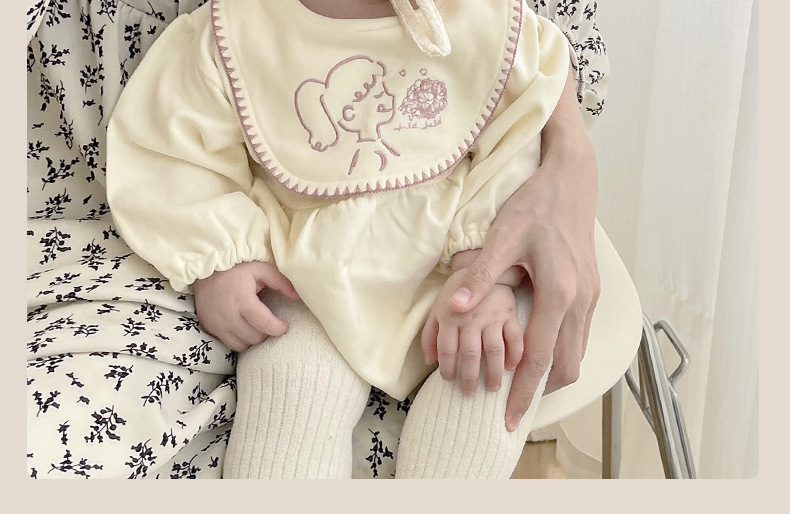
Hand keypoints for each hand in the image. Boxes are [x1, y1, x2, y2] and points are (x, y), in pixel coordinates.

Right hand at [191, 261, 299, 351]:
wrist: (204, 269)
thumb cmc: (236, 269)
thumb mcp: (260, 269)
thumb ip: (280, 282)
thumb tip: (297, 296)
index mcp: (243, 300)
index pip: (264, 324)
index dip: (278, 328)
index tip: (285, 327)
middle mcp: (229, 316)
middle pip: (255, 338)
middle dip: (267, 333)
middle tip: (270, 325)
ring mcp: (217, 324)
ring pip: (242, 345)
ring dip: (253, 339)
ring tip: (257, 327)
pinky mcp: (209, 328)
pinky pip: (229, 344)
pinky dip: (240, 341)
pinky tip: (244, 330)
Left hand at [421, 269, 523, 395]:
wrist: (489, 250)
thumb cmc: (461, 281)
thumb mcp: (439, 301)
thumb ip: (431, 331)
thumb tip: (429, 360)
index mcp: (451, 313)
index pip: (447, 349)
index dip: (447, 368)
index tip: (449, 381)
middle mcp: (472, 316)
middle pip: (469, 354)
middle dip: (468, 378)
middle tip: (469, 394)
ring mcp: (493, 314)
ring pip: (494, 351)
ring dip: (492, 372)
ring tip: (492, 388)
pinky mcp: (511, 311)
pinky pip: (516, 337)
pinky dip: (516, 354)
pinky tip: (514, 367)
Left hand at [446, 66, 600, 430]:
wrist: (572, 180)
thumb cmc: (536, 205)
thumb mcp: (503, 235)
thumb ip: (479, 275)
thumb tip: (454, 309)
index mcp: (558, 292)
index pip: (539, 358)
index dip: (523, 392)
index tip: (509, 419)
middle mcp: (580, 300)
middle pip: (566, 365)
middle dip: (540, 392)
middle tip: (513, 409)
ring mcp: (590, 296)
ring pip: (577, 353)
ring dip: (552, 374)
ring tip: (524, 387)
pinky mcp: (592, 290)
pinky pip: (580, 336)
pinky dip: (562, 353)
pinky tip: (540, 353)